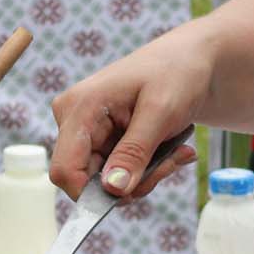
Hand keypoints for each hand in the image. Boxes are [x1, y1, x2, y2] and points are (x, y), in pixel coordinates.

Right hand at [51, 35, 210, 197]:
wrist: (189, 59)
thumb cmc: (176, 73)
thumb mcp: (161, 112)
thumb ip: (135, 153)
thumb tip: (113, 190)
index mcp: (80, 107)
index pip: (64, 169)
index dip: (92, 194)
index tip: (132, 193)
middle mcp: (74, 119)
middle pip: (88, 179)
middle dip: (132, 181)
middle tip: (172, 162)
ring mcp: (87, 130)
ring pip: (107, 180)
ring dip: (146, 175)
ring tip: (176, 151)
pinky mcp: (102, 138)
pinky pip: (118, 171)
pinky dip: (147, 169)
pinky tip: (170, 150)